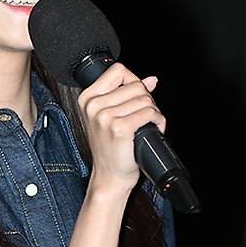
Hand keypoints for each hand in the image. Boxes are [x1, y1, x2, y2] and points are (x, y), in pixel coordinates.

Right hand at [77, 62, 165, 192]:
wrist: (109, 175)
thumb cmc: (110, 149)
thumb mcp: (111, 117)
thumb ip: (127, 94)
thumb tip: (151, 79)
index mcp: (87, 99)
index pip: (117, 70)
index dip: (133, 80)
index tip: (135, 96)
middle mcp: (94, 106)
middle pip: (135, 85)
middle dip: (146, 99)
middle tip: (143, 116)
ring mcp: (105, 117)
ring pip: (145, 98)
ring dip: (153, 112)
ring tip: (146, 125)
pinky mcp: (120, 128)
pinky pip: (149, 112)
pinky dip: (158, 120)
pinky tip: (152, 129)